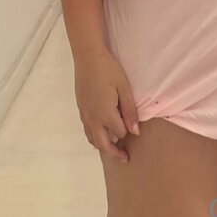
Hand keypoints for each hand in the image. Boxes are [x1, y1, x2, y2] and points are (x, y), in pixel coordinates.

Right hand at [74, 45, 139, 163]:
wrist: (87, 58)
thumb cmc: (109, 70)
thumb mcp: (124, 88)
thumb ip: (129, 111)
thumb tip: (135, 132)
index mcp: (106, 114)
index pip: (120, 133)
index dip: (128, 131)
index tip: (135, 129)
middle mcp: (93, 119)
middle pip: (103, 145)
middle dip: (114, 153)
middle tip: (125, 159)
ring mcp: (85, 115)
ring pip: (92, 139)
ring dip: (103, 146)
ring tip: (113, 148)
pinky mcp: (80, 110)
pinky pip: (87, 131)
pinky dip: (94, 137)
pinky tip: (101, 133)